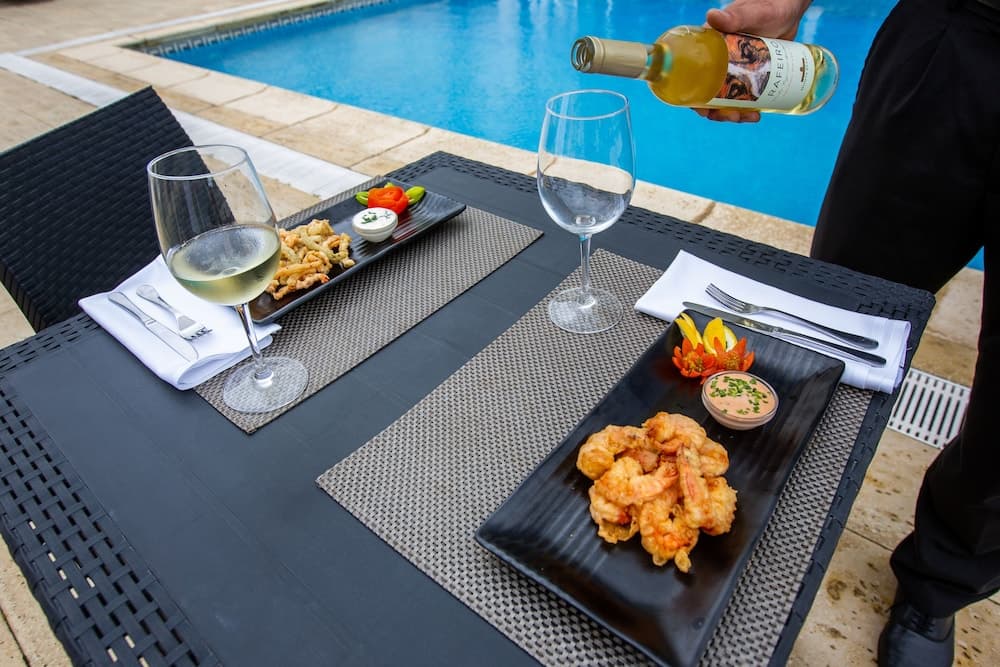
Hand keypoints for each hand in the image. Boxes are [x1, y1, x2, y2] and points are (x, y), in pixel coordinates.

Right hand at [694, 0, 812, 122]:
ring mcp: (734, 69)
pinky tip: (757, 113)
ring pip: (727, 98)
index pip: (692, 77)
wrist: (790, 8)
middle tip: (735, 116)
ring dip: (734, 114)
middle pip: (709, 94)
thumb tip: (711, 16)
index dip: (695, 99)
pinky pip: (743, 96)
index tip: (706, 111)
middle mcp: (717, 60)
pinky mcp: (749, 74)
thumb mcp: (752, 13)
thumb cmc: (769, 5)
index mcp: (709, 47)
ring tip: (752, 117)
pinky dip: (748, 108)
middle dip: (718, 112)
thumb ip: (734, 16)